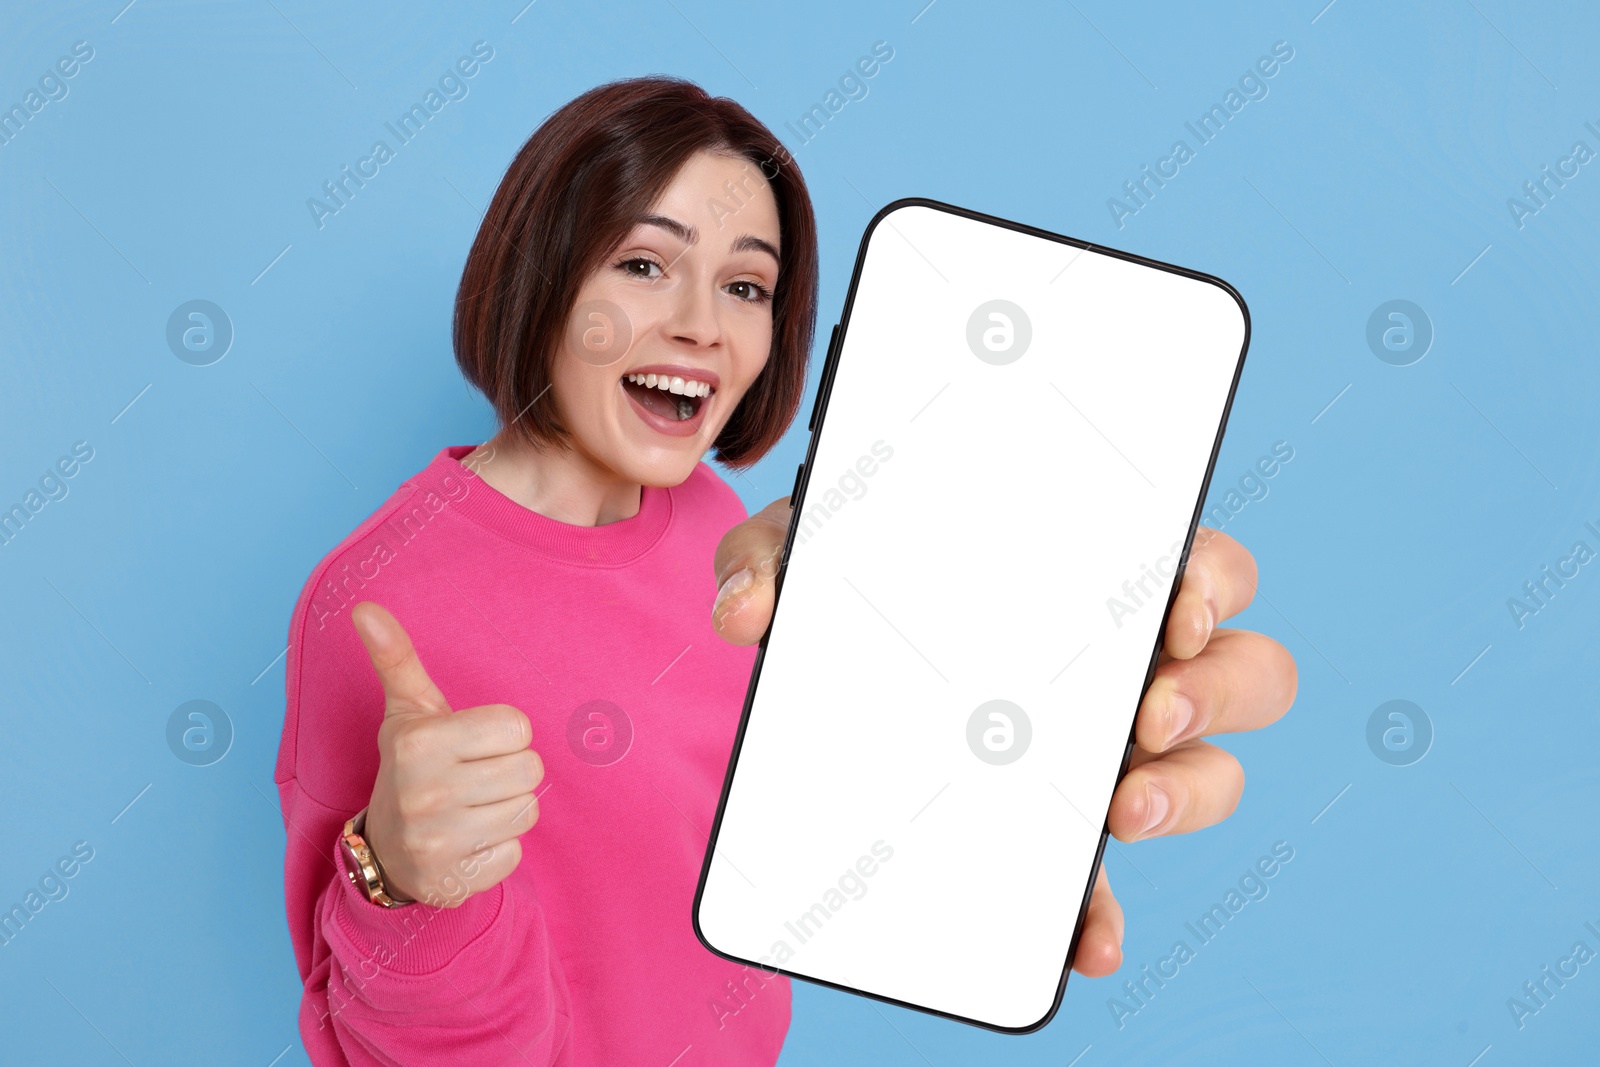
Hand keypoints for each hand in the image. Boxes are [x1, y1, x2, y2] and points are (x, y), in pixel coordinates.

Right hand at [351, 602, 544, 907]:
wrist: (386, 851)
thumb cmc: (412, 766)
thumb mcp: (407, 712)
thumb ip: (395, 658)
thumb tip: (365, 606)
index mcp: (419, 742)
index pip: (518, 727)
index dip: (503, 735)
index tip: (473, 745)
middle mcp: (425, 792)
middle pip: (530, 769)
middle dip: (510, 772)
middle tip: (474, 778)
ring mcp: (438, 841)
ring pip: (528, 810)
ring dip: (507, 809)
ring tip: (473, 808)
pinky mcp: (455, 880)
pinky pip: (516, 852)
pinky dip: (499, 849)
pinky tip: (469, 842)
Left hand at [711, 502, 1296, 976]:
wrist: (822, 682)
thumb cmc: (850, 591)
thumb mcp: (806, 555)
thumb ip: (770, 557)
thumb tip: (744, 612)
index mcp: (1092, 579)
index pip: (1201, 566)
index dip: (1213, 582)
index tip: (1174, 605)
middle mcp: (1123, 668)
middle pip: (1245, 670)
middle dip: (1217, 691)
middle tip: (1143, 711)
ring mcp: (1102, 757)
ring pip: (1213, 774)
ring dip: (1189, 794)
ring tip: (1118, 810)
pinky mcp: (1061, 840)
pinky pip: (1110, 883)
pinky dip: (1105, 915)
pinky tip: (1084, 941)